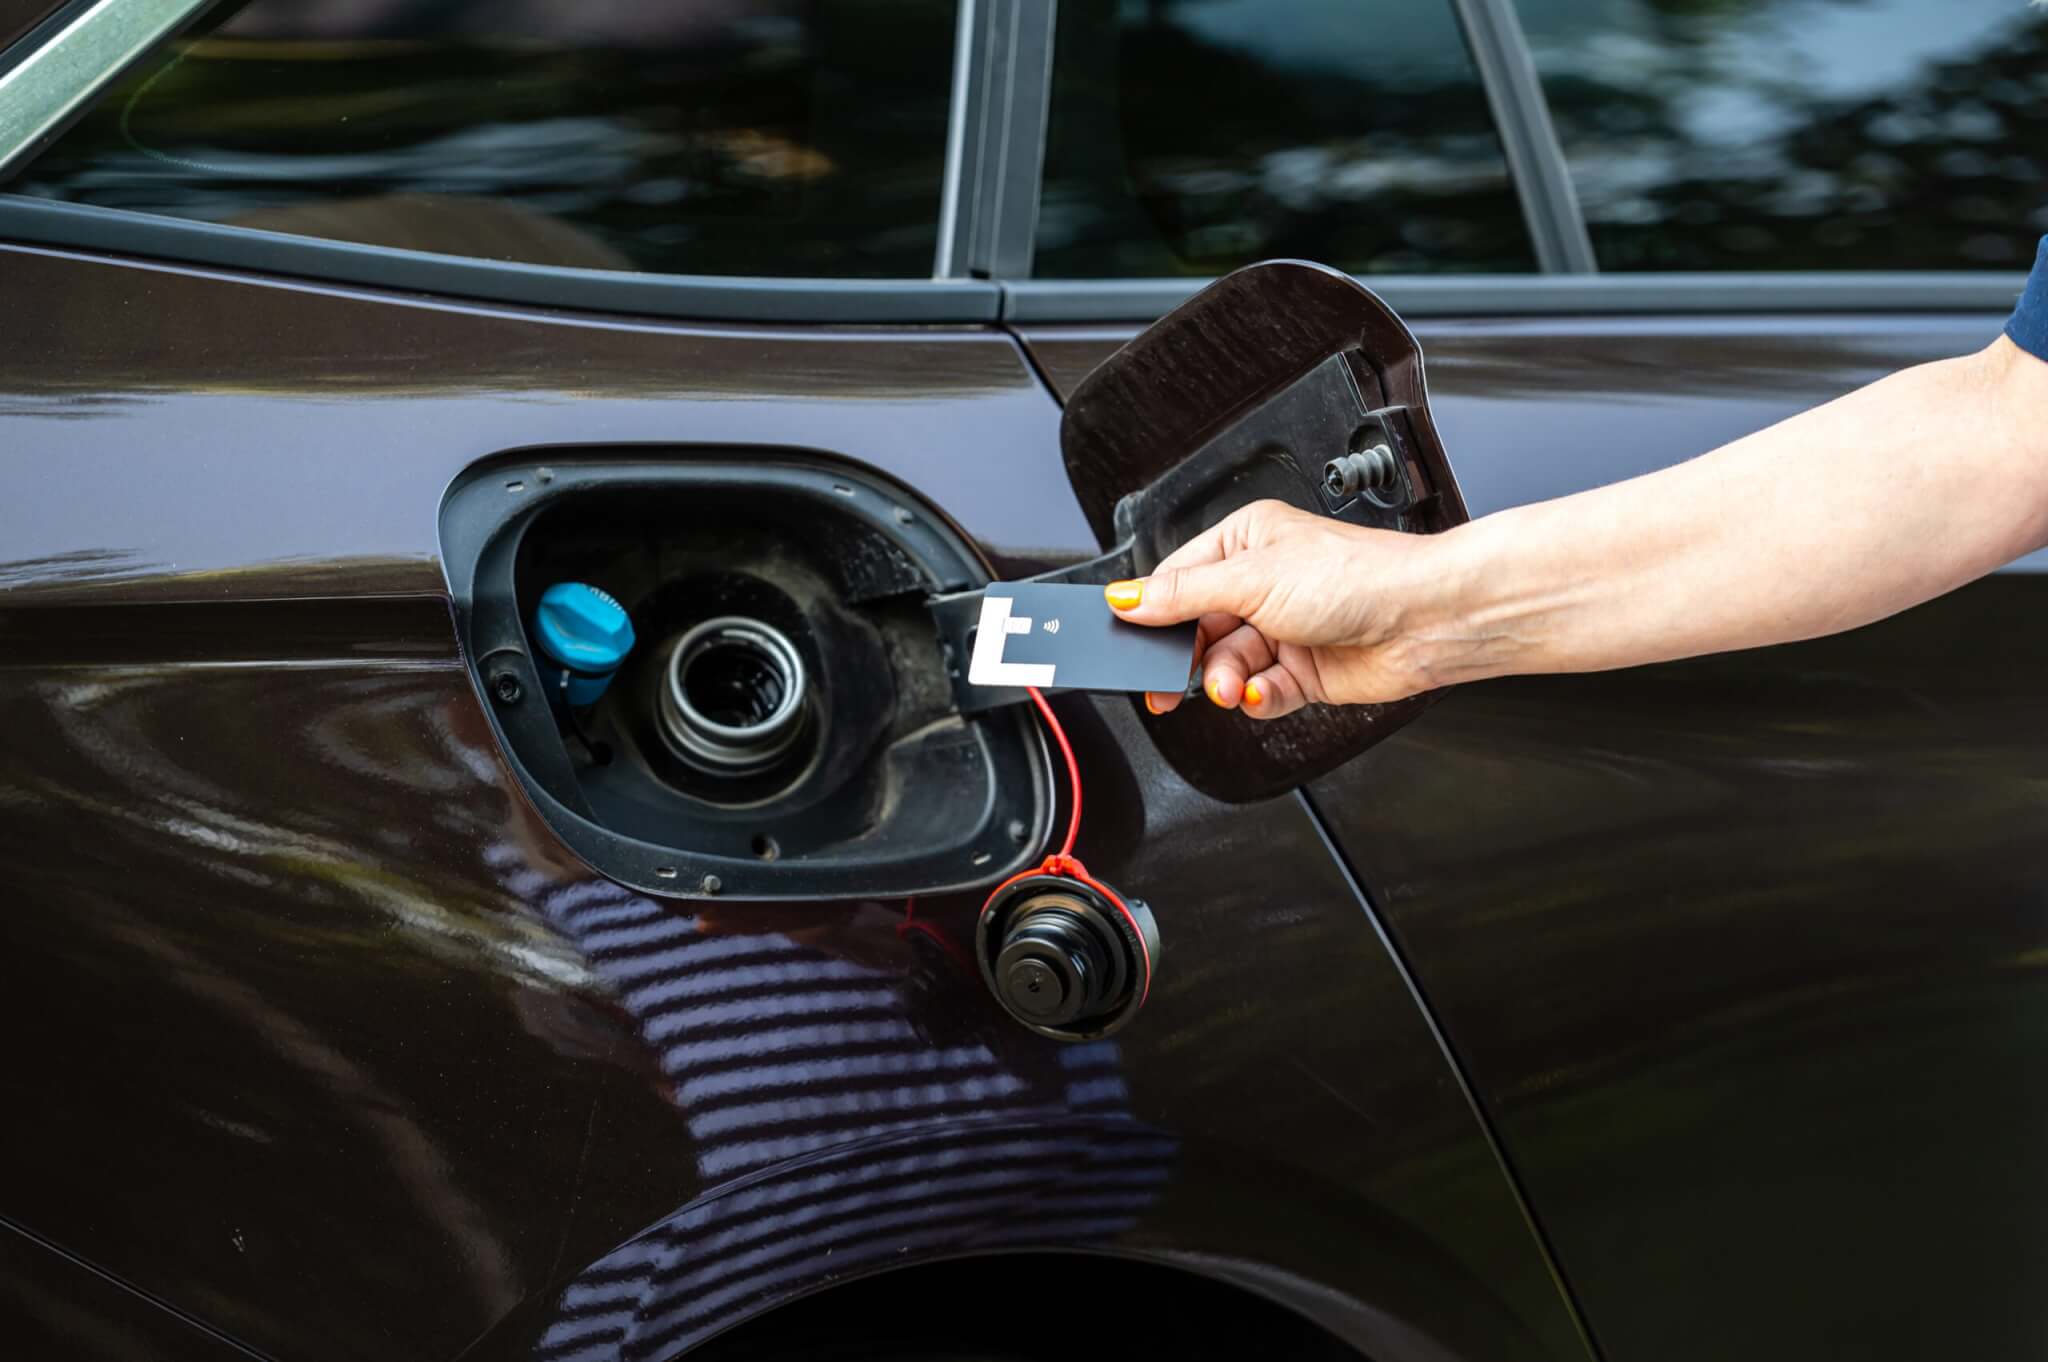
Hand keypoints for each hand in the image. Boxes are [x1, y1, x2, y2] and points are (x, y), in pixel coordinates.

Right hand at [1104, 500, 1443, 718]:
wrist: (1423, 620)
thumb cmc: (1357, 576)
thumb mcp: (1250, 579)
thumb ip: (1181, 595)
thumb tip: (1126, 597)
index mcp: (1246, 542)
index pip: (1177, 580)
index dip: (1152, 612)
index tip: (1128, 638)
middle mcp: (1263, 583)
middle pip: (1198, 630)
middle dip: (1186, 659)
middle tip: (1165, 686)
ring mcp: (1284, 628)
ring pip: (1227, 666)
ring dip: (1225, 681)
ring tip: (1232, 685)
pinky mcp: (1304, 670)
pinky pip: (1261, 692)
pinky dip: (1259, 697)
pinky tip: (1264, 691)